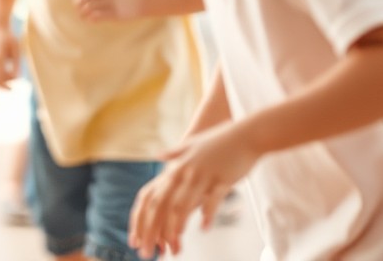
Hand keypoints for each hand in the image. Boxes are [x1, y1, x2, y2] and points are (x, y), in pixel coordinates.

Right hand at [0, 26, 20, 88]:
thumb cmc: (8, 39)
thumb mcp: (16, 49)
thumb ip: (17, 63)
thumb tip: (17, 78)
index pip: (1, 76)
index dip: (10, 81)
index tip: (18, 78)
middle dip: (4, 86)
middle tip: (13, 87)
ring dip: (1, 84)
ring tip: (10, 82)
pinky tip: (6, 76)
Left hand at [76, 0, 143, 21]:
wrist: (143, 1)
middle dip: (79, 3)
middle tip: (78, 8)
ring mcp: (111, 2)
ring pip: (89, 7)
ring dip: (83, 12)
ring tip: (82, 16)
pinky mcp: (114, 14)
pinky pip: (97, 16)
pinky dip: (91, 19)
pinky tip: (90, 20)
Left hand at [129, 123, 259, 257]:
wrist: (246, 134)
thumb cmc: (218, 141)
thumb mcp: (191, 145)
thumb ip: (174, 153)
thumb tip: (158, 155)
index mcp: (175, 168)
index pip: (151, 198)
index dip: (142, 220)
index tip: (137, 239)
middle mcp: (185, 173)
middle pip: (163, 205)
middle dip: (154, 230)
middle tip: (150, 252)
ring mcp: (203, 176)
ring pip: (184, 204)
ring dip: (177, 226)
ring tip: (173, 246)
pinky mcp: (223, 179)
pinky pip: (213, 199)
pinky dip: (208, 213)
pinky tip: (205, 228)